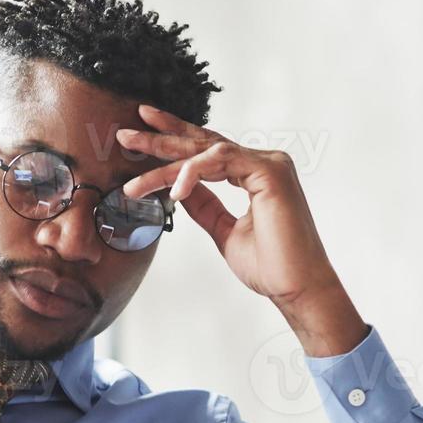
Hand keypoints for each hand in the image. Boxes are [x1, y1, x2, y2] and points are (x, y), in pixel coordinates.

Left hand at [118, 104, 367, 356]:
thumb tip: (178, 188)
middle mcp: (263, 162)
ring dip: (166, 163)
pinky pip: (220, 160)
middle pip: (203, 142)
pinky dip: (193, 172)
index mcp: (254, 174)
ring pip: (205, 151)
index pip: (208, 150)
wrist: (297, 288)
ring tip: (134, 183)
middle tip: (125, 134)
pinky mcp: (270, 172)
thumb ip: (204, 205)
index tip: (142, 136)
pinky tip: (174, 190)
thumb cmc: (270, 266)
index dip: (175, 141)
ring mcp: (269, 164)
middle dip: (161, 138)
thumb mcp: (223, 230)